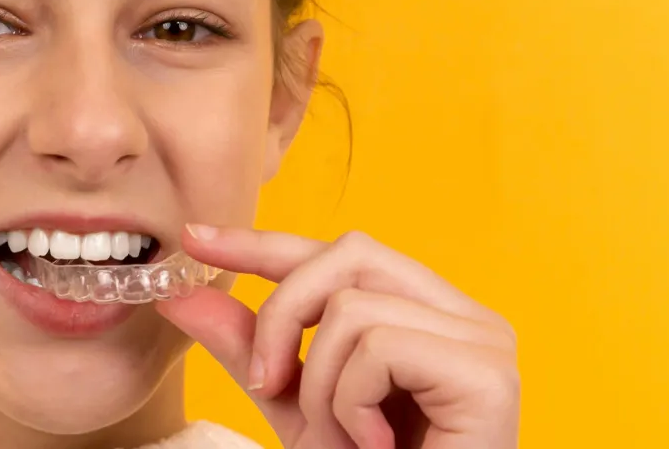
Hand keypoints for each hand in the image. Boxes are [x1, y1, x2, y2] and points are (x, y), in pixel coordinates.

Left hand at [156, 226, 518, 448]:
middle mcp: (465, 316)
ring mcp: (483, 340)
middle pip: (348, 255)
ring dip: (322, 387)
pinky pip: (379, 348)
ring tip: (346, 440)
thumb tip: (181, 296)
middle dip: (284, 316)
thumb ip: (252, 351)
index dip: (266, 242)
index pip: (342, 254)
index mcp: (428, 315)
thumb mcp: (298, 410)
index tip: (195, 239)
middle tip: (266, 384)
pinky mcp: (486, 373)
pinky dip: (352, 404)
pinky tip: (375, 445)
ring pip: (354, 309)